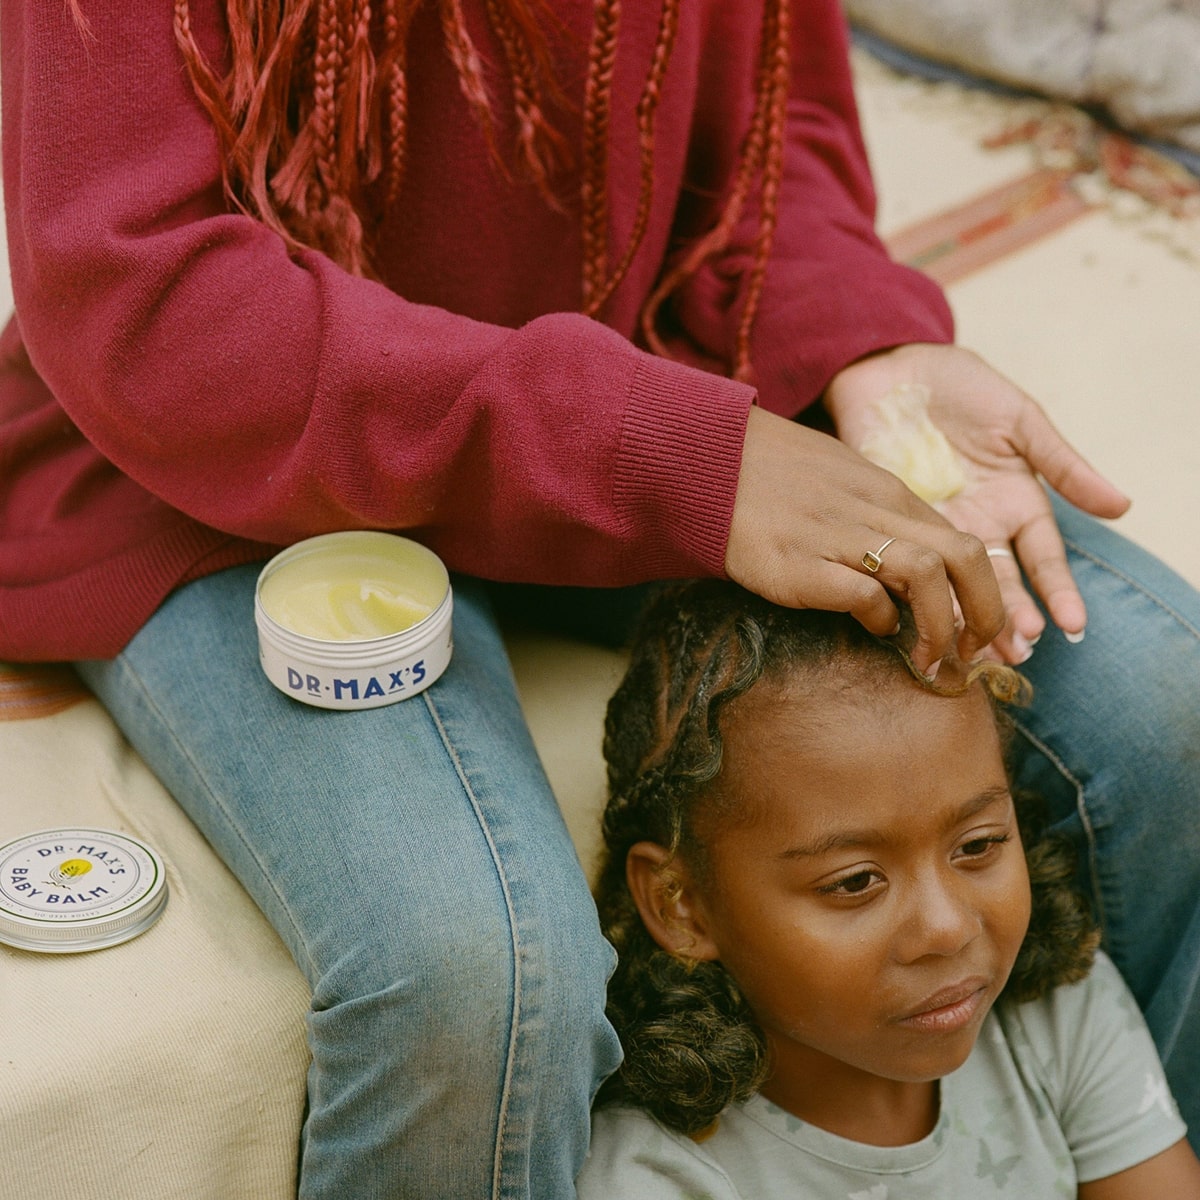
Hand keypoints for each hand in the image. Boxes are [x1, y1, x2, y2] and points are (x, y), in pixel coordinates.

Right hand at [725, 405, 1004, 675]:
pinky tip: (871, 628)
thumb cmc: (771, 476)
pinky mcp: (799, 563)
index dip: (986, 594)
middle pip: (966, 558)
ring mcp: (838, 536)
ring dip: (940, 626)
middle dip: (986, 615)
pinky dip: (880, 618)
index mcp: (889, 494)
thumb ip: (881, 517)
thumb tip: (912, 567)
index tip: (978, 631)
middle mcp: (875, 511)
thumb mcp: (842, 482)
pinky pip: (863, 593)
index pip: (966, 543)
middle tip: (972, 655)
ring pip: (927, 575)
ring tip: (928, 659)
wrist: (709, 459)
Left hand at [823, 343, 1130, 662]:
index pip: (1043, 558)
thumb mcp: (1019, 420)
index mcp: (1016, 502)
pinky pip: (908, 566)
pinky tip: (922, 619)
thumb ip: (1063, 464)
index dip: (1058, 592)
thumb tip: (1122, 506)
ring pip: (955, 583)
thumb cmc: (961, 387)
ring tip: (979, 650)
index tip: (1072, 625)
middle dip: (1012, 617)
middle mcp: (978, 524)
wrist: (891, 367)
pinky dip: (917, 593)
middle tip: (1020, 650)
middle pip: (1000, 581)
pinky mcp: (891, 524)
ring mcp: (934, 528)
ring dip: (967, 617)